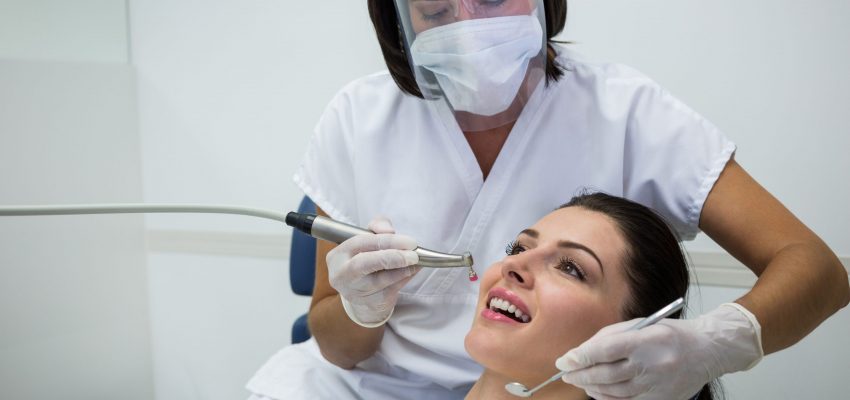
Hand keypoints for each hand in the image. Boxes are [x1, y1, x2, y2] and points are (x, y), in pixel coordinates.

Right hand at [327, 216, 420, 326]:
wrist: (361, 294)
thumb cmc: (366, 260)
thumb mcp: (368, 240)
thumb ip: (377, 227)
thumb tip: (389, 230)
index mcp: (337, 256)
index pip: (360, 243)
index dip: (386, 241)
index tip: (409, 241)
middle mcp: (341, 275)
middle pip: (364, 264)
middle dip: (392, 257)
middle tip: (414, 255)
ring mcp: (354, 291)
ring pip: (382, 280)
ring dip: (403, 269)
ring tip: (416, 261)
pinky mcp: (370, 302)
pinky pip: (392, 289)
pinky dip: (405, 278)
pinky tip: (412, 270)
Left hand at [556, 303, 762, 399]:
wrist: (707, 351)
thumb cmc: (670, 334)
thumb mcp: (641, 325)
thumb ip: (610, 338)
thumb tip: (582, 353)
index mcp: (648, 340)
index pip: (607, 350)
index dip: (582, 357)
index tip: (565, 361)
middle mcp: (653, 364)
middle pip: (607, 374)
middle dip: (581, 374)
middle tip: (566, 373)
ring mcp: (657, 385)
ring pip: (614, 391)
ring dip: (591, 387)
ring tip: (579, 381)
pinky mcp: (661, 399)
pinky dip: (608, 397)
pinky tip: (597, 391)